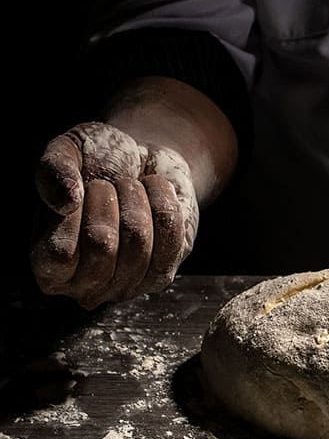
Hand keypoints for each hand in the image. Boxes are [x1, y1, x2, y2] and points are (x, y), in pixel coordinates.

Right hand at [30, 122, 198, 308]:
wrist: (141, 164)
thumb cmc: (95, 162)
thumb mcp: (67, 151)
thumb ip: (54, 169)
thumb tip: (67, 201)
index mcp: (47, 265)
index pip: (61, 250)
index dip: (76, 210)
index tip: (81, 187)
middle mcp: (84, 287)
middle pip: (102, 244)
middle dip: (108, 199)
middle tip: (108, 186)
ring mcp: (125, 287)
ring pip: (138, 239)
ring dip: (136, 198)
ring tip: (129, 189)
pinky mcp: (161, 276)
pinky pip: (171, 236)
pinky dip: (163, 201)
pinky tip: (153, 195)